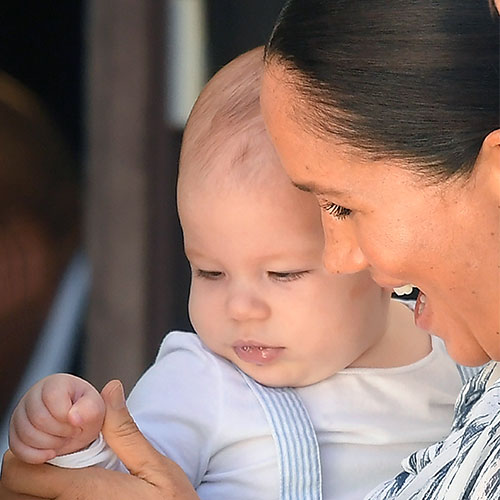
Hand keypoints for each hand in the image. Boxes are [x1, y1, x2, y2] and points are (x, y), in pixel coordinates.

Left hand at [1, 380, 198, 499]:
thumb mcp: (156, 467)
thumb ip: (125, 432)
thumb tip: (109, 389)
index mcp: (86, 492)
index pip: (22, 474)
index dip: (24, 452)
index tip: (48, 439)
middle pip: (13, 492)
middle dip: (24, 467)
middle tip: (51, 453)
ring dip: (32, 484)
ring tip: (59, 469)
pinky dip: (44, 496)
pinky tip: (68, 485)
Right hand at [9, 374, 104, 463]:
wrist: (78, 426)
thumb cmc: (87, 413)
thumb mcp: (97, 409)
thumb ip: (91, 409)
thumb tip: (74, 415)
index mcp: (56, 383)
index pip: (52, 398)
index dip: (67, 415)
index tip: (78, 421)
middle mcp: (35, 394)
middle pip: (38, 418)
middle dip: (60, 431)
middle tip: (73, 431)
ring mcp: (22, 412)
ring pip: (26, 434)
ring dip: (49, 444)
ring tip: (63, 439)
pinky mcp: (15, 431)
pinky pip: (16, 447)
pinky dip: (35, 455)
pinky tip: (51, 452)